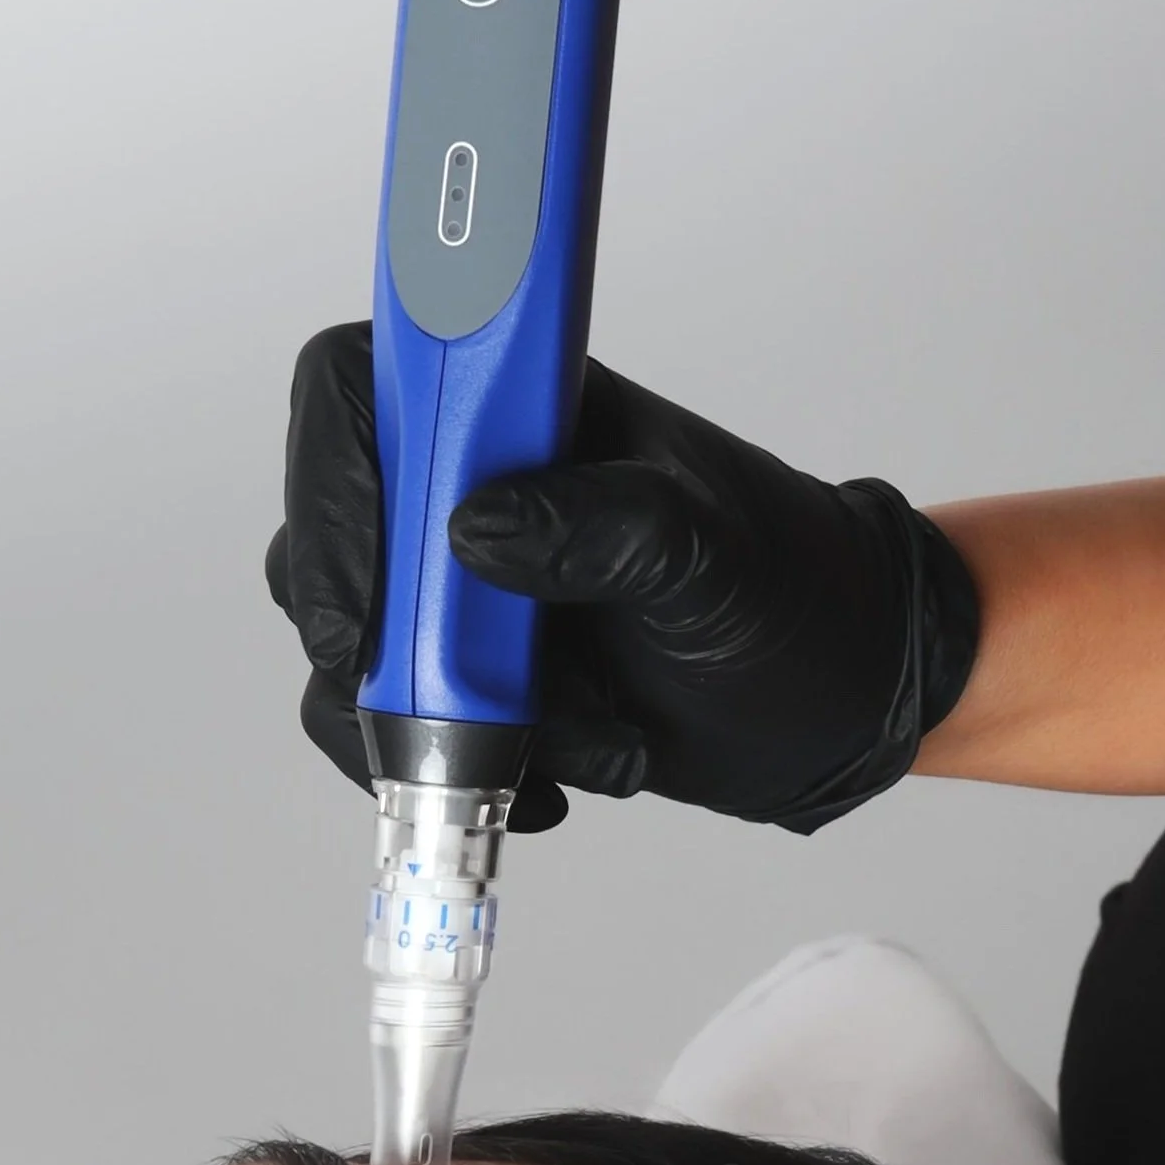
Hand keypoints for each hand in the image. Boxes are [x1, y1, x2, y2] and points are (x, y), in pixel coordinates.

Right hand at [266, 324, 978, 832]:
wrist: (839, 701)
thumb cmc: (796, 599)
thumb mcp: (716, 559)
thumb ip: (611, 529)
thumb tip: (480, 532)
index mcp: (521, 407)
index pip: (360, 387)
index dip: (330, 478)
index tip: (371, 591)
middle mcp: (467, 485)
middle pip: (326, 530)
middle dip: (374, 632)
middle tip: (449, 699)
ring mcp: (456, 586)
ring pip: (351, 646)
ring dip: (434, 723)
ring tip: (569, 744)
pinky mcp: (465, 676)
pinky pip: (392, 726)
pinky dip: (456, 770)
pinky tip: (557, 777)